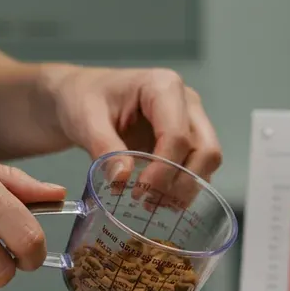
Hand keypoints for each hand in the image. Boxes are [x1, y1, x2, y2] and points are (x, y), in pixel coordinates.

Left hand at [43, 66, 220, 206]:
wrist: (82, 97)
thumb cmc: (83, 99)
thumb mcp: (85, 119)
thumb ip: (103, 146)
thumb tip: (123, 179)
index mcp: (163, 86)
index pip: (177, 135)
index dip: (163, 169)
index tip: (138, 193)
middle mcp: (187, 102)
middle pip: (206, 149)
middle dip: (182, 182)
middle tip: (149, 201)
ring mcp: (192, 120)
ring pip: (208, 161)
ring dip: (185, 188)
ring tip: (151, 204)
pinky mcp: (188, 139)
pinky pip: (198, 168)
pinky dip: (183, 188)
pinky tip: (158, 199)